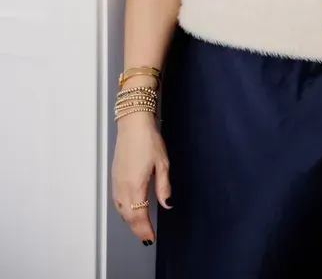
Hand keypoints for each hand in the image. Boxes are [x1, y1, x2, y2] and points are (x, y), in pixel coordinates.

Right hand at [111, 112, 171, 245]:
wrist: (133, 124)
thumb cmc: (148, 140)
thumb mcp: (163, 163)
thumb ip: (164, 186)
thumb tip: (167, 204)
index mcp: (135, 185)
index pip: (139, 215)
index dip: (144, 229)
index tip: (150, 238)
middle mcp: (123, 187)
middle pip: (128, 216)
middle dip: (137, 229)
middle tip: (146, 237)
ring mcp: (116, 182)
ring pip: (120, 209)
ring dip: (129, 221)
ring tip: (139, 227)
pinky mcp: (114, 176)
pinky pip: (117, 200)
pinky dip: (123, 210)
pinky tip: (128, 210)